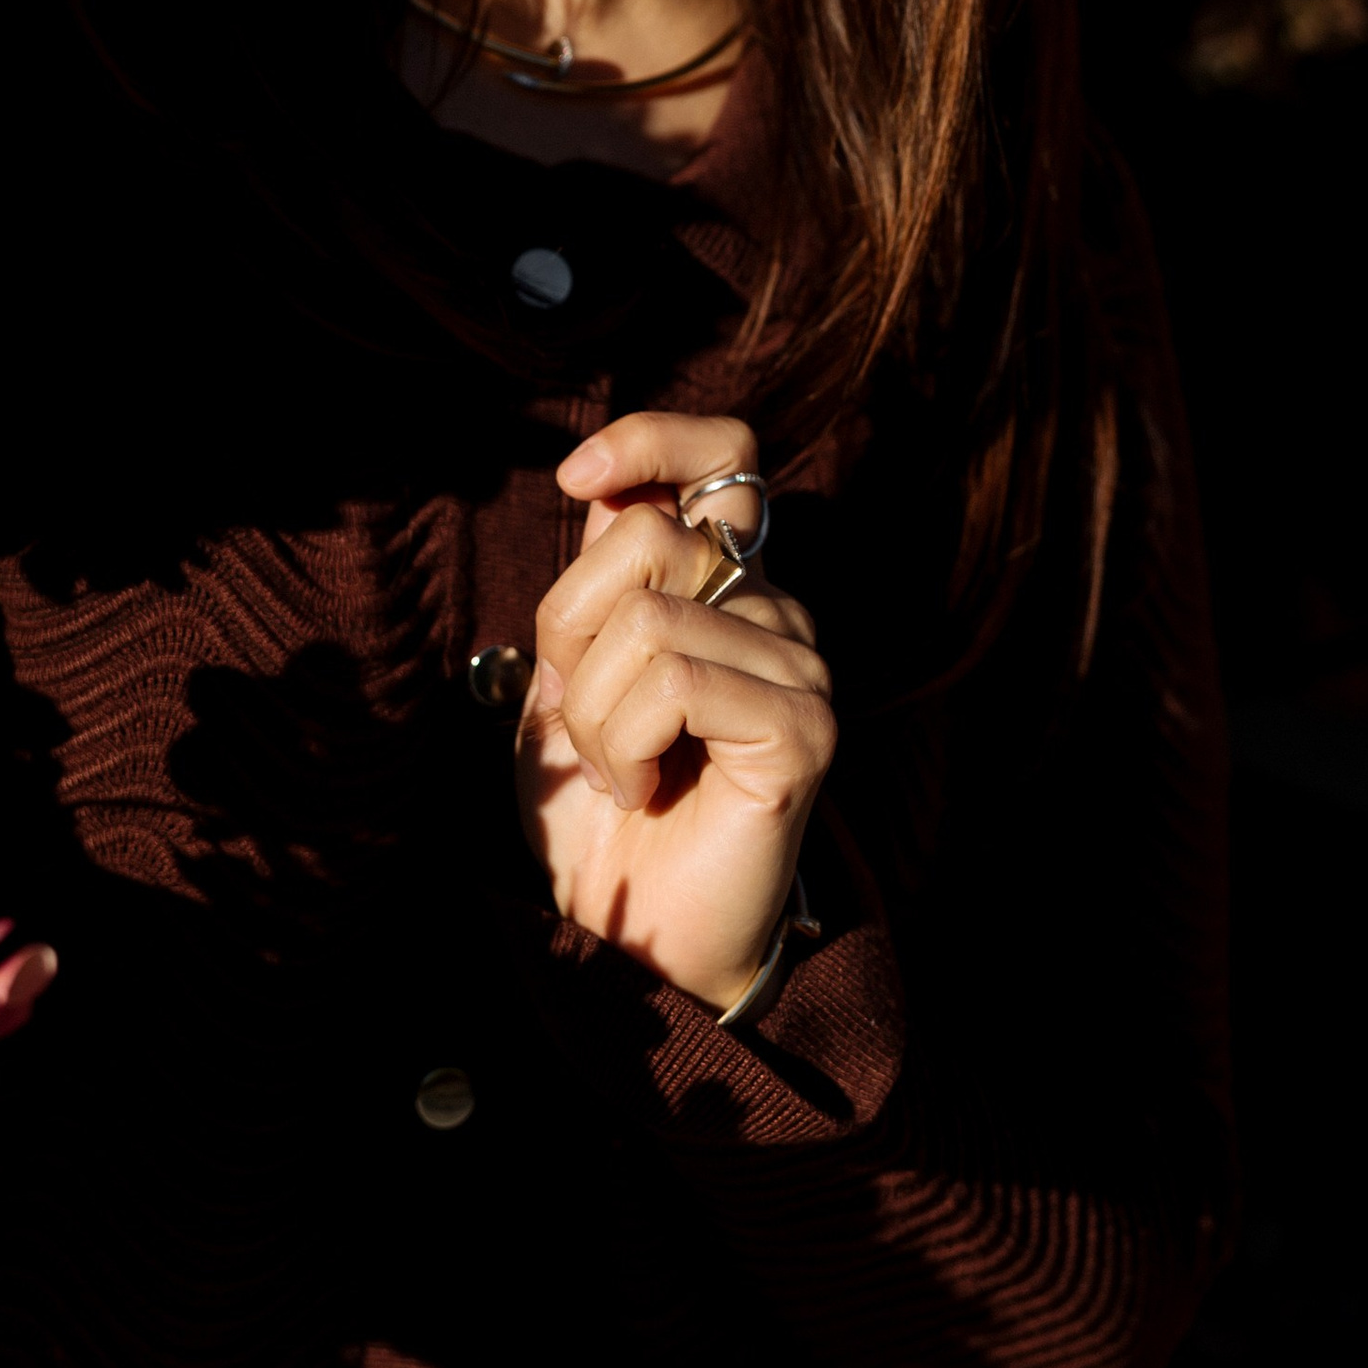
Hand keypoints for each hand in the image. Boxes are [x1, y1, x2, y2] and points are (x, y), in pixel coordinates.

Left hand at [524, 409, 834, 1013]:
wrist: (632, 929)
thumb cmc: (598, 809)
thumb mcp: (565, 679)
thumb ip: (589, 588)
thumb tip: (602, 489)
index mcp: (722, 586)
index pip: (726, 452)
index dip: (653, 438)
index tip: (577, 477)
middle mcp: (775, 610)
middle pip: (652, 534)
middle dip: (571, 625)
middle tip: (580, 713)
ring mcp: (800, 665)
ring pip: (648, 621)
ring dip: (593, 711)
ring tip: (619, 771)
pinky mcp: (801, 726)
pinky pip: (676, 683)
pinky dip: (625, 741)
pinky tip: (643, 788)